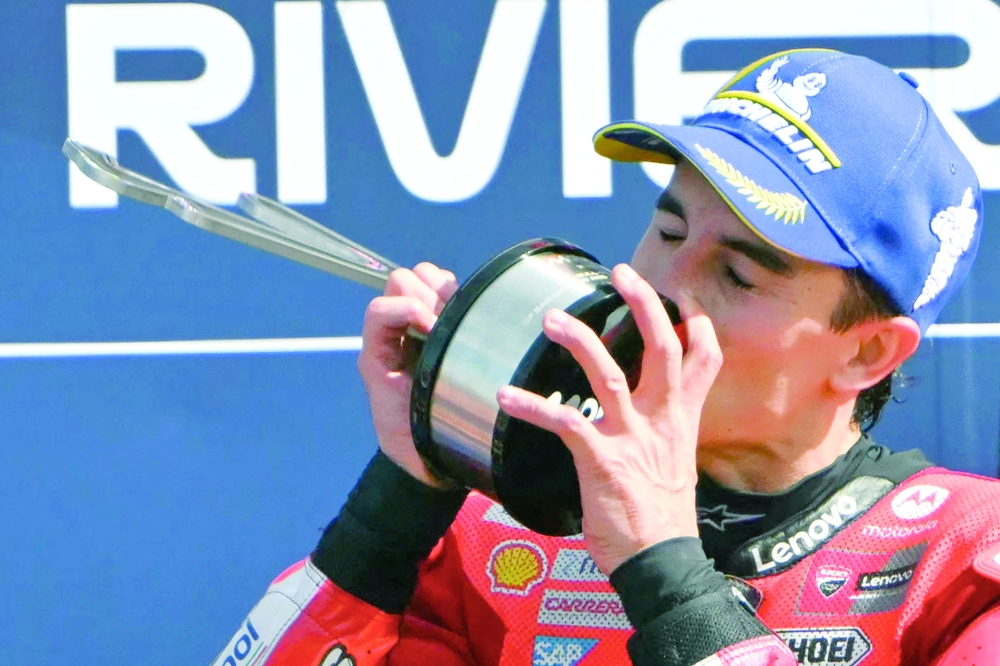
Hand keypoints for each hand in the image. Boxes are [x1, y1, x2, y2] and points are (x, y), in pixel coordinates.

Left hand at [358, 262, 458, 488]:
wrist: (434, 454)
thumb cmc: (417, 445)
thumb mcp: (399, 435)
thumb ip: (403, 403)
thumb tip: (428, 366)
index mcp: (378, 356)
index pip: (380, 310)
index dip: (408, 312)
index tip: (436, 335)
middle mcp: (393, 335)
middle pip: (399, 282)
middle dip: (425, 297)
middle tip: (447, 326)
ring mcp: (417, 325)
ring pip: (420, 276)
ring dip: (439, 290)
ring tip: (457, 319)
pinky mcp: (443, 323)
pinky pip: (443, 285)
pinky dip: (454, 290)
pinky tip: (467, 315)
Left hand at [496, 264, 721, 573]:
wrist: (661, 565)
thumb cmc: (660, 519)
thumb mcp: (673, 466)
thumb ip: (657, 432)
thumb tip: (635, 416)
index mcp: (679, 420)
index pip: (703, 360)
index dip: (697, 323)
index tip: (684, 295)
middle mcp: (662, 422)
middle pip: (664, 350)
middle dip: (645, 306)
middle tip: (622, 272)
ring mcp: (633, 440)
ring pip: (611, 376)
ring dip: (581, 343)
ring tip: (551, 320)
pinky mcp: (603, 462)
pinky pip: (566, 424)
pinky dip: (533, 407)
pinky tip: (505, 396)